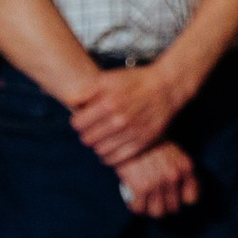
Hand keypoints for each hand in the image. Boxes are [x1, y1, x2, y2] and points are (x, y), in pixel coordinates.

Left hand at [72, 55, 189, 168]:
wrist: (166, 88)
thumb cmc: (136, 81)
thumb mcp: (110, 78)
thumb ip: (88, 90)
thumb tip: (71, 101)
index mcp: (108, 103)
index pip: (78, 123)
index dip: (77, 122)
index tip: (82, 120)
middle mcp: (119, 120)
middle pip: (87, 139)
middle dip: (86, 134)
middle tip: (91, 130)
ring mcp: (131, 134)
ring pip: (100, 150)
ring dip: (96, 146)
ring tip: (100, 139)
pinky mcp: (142, 143)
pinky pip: (116, 159)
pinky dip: (108, 157)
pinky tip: (109, 149)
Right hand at [117, 141, 198, 219]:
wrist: (128, 128)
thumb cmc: (150, 139)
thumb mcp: (173, 151)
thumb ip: (178, 168)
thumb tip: (177, 189)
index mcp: (186, 167)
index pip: (191, 199)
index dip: (181, 200)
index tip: (172, 196)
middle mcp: (174, 177)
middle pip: (173, 208)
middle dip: (164, 206)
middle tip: (154, 200)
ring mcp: (158, 183)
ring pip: (158, 213)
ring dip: (150, 210)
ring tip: (145, 203)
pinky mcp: (140, 187)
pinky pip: (139, 209)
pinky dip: (136, 207)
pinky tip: (134, 201)